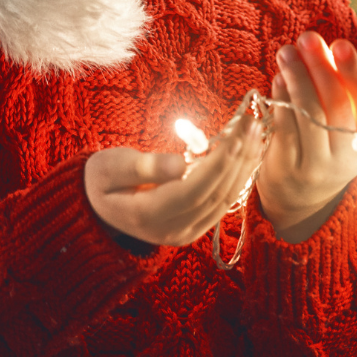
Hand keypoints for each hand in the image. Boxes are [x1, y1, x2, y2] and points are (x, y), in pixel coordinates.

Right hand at [85, 112, 263, 246]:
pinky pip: (224, 200)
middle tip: (253, 125)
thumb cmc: (101, 179)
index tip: (235, 137)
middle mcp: (171, 231)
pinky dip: (240, 175)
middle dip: (238, 159)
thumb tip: (179, 164)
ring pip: (226, 199)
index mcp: (146, 216)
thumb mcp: (110, 167)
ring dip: (245, 165)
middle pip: (215, 195)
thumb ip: (144, 167)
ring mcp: (186, 232)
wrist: (99, 206)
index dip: (217, 165)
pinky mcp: (197, 226)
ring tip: (257, 132)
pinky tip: (250, 151)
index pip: (192, 191)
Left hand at [258, 31, 356, 243]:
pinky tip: (279, 78)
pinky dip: (281, 98)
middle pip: (335, 105)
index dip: (355, 73)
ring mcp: (315, 166)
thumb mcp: (346, 130)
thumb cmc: (326, 151)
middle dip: (320, 67)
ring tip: (288, 52)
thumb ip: (344, 94)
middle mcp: (345, 158)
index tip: (339, 44)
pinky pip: (284, 125)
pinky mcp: (286, 168)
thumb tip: (327, 49)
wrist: (300, 200)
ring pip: (309, 114)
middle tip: (308, 39)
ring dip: (297, 77)